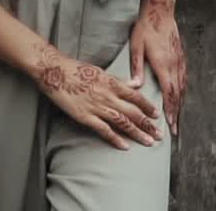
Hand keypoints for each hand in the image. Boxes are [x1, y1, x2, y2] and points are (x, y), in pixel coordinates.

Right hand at [32, 43, 163, 149]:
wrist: (55, 72)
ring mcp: (97, 107)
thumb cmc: (76, 69)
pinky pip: (104, 130)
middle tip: (160, 134)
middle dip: (148, 124)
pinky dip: (115, 138)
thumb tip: (135, 83)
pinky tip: (125, 146)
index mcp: (112, 83)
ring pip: (122, 122)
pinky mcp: (85, 117)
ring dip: (137, 133)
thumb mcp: (101, 71)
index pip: (136, 97)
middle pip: (133, 112)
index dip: (148, 107)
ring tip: (148, 142)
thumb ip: (119, 80)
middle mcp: (108, 96)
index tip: (157, 115)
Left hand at [130, 0, 186, 135]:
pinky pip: (183, 78)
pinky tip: (180, 96)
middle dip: (176, 113)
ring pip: (182, 87)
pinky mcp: (181, 57)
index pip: (168, 93)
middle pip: (177, 94)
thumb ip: (136, 66)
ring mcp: (179, 61)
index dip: (170, 110)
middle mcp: (174, 65)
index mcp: (163, 64)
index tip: (170, 124)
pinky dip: (182, 91)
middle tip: (174, 129)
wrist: (161, 11)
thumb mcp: (136, 46)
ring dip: (180, 103)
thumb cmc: (146, 28)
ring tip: (177, 117)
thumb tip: (136, 85)